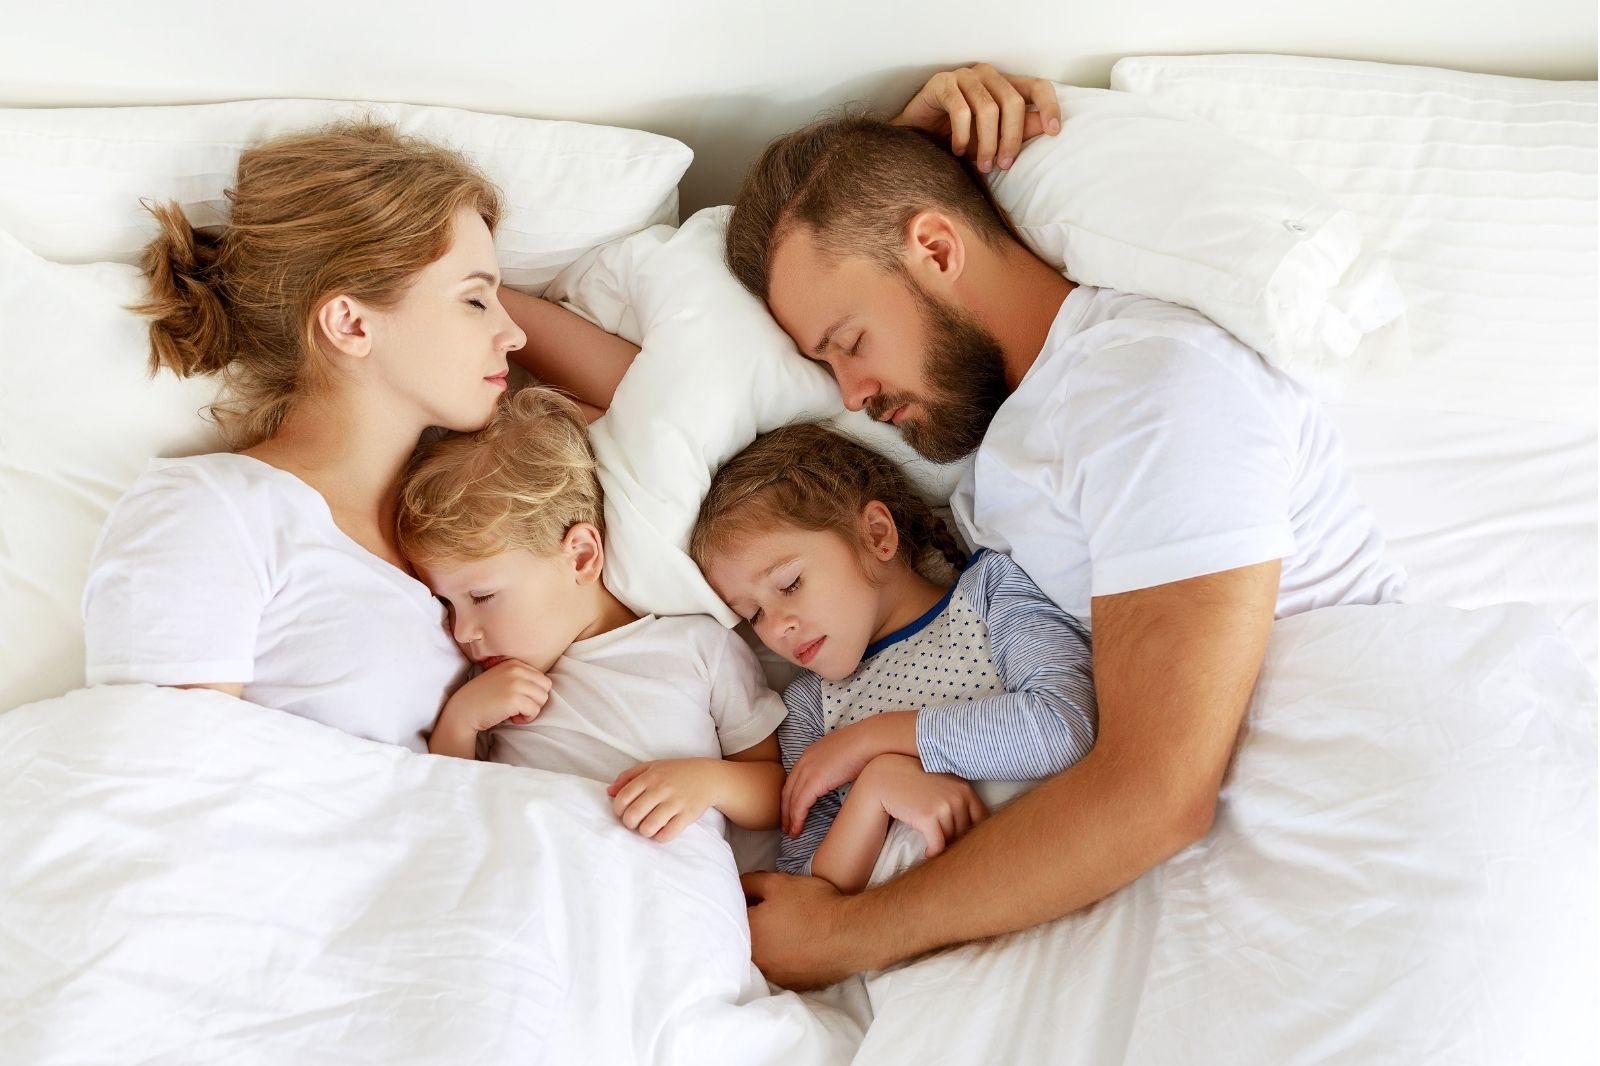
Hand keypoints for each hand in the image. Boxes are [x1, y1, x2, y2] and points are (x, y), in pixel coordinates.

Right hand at [440, 658, 551, 732]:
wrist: (463, 711)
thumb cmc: (484, 698)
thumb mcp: (501, 678)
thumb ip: (520, 677)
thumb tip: (545, 686)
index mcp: (514, 663)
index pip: (542, 678)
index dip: (533, 693)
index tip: (517, 699)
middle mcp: (516, 669)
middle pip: (546, 687)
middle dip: (536, 700)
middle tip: (519, 708)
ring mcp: (515, 683)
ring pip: (542, 699)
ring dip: (531, 710)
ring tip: (515, 713)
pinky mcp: (514, 699)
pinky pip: (534, 710)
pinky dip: (526, 719)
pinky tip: (512, 719)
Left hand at [608, 758, 719, 842]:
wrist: (708, 776)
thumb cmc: (676, 772)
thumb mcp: (651, 767)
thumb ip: (628, 777)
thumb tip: (609, 792)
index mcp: (650, 776)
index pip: (623, 798)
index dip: (618, 810)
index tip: (622, 812)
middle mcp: (661, 788)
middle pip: (633, 815)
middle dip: (629, 823)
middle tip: (635, 822)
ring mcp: (675, 802)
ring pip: (648, 827)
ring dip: (644, 831)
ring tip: (648, 827)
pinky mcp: (688, 815)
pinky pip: (667, 834)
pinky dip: (660, 837)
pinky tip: (661, 831)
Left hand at [741, 870, 866, 989]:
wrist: (850, 934)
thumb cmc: (812, 905)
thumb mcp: (777, 882)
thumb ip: (750, 882)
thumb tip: (738, 885)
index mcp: (748, 933)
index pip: (735, 916)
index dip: (747, 904)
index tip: (759, 899)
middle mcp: (757, 960)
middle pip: (748, 939)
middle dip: (757, 926)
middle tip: (776, 913)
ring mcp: (775, 976)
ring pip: (764, 957)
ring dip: (771, 945)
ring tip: (790, 930)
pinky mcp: (794, 985)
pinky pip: (783, 970)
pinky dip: (787, 959)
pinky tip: (800, 946)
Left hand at [782, 712, 915, 835]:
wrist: (870, 741)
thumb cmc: (865, 748)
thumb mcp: (843, 756)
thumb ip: (834, 766)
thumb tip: (838, 777)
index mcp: (810, 753)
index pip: (793, 779)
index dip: (790, 797)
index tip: (791, 811)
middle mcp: (804, 761)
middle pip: (787, 790)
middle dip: (785, 810)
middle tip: (786, 826)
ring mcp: (807, 770)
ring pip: (791, 800)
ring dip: (789, 819)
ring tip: (791, 833)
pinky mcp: (814, 781)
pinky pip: (799, 805)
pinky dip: (797, 819)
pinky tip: (797, 830)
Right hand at [853, 753, 986, 858]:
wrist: (885, 779)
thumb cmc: (914, 786)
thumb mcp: (941, 787)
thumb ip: (959, 803)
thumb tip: (976, 834)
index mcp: (965, 788)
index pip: (982, 819)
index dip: (973, 834)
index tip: (965, 842)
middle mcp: (958, 796)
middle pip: (966, 832)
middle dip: (955, 842)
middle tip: (945, 846)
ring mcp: (944, 805)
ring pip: (952, 840)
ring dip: (943, 848)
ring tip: (934, 846)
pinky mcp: (928, 817)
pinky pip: (938, 845)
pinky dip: (933, 852)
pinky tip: (927, 852)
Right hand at [890, 62, 1061, 173]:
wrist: (914, 140)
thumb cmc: (956, 139)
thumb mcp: (992, 138)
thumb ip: (1018, 131)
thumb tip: (1045, 127)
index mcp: (1004, 85)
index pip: (1037, 86)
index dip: (1049, 106)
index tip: (1054, 132)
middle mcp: (986, 75)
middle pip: (1013, 101)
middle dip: (1011, 138)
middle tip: (1003, 165)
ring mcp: (963, 76)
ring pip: (988, 108)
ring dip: (987, 142)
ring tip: (982, 165)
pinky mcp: (941, 83)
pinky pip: (961, 110)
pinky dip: (963, 136)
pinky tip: (958, 151)